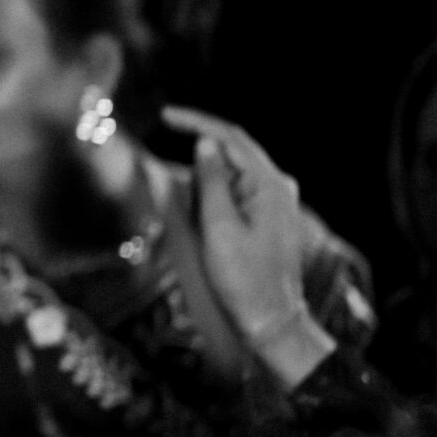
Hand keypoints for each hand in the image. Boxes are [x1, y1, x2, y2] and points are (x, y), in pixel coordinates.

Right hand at [163, 106, 336, 389]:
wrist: (272, 321)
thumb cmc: (243, 278)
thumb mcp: (219, 227)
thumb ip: (210, 181)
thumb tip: (203, 144)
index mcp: (269, 184)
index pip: (230, 138)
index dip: (196, 123)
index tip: (165, 116)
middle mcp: (278, 187)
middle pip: (231, 153)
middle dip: (194, 153)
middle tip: (158, 163)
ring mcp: (276, 203)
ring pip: (230, 175)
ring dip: (200, 180)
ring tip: (175, 202)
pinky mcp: (269, 219)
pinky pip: (235, 194)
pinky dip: (210, 196)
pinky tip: (192, 212)